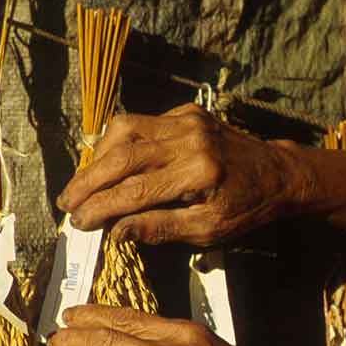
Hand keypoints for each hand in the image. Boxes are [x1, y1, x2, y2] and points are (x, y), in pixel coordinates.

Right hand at [56, 103, 308, 245]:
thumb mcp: (210, 229)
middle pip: (122, 156)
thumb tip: (117, 232)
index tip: (78, 223)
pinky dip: (118, 141)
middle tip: (67, 204)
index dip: (100, 208)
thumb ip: (162, 229)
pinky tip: (108, 163)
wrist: (279, 173)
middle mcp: (190, 139)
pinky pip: (142, 122)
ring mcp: (188, 121)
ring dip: (97, 158)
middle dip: (88, 182)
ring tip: (83, 185)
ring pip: (125, 130)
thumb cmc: (246, 207)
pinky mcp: (187, 112)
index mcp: (198, 172)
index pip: (134, 190)